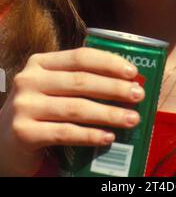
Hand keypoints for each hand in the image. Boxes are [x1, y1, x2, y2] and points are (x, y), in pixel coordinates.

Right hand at [0, 47, 144, 175]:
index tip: (133, 72)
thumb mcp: (50, 87)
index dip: (109, 63)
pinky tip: (109, 137)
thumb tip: (125, 82)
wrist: (3, 142)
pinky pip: (65, 133)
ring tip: (132, 119)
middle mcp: (29, 80)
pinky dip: (90, 136)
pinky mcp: (24, 132)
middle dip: (114, 89)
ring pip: (76, 108)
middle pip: (81, 81)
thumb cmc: (39, 110)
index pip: (80, 57)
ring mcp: (24, 106)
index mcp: (40, 63)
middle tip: (138, 95)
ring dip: (109, 114)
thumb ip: (76, 80)